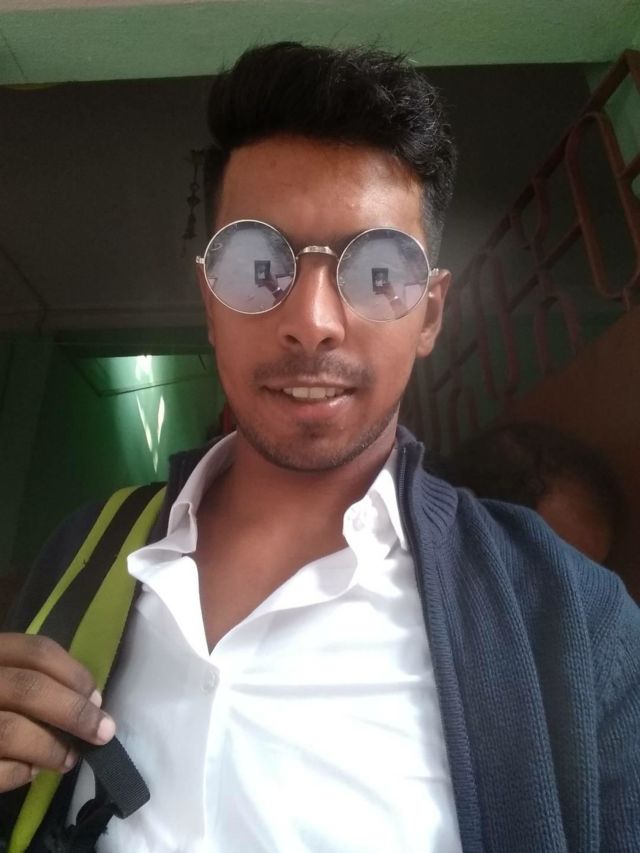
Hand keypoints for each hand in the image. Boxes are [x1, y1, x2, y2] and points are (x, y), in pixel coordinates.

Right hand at [0, 633, 115, 792]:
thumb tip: (87, 701)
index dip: (73, 673)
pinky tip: (30, 773)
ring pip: (11, 730)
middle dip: (73, 712)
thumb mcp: (1, 675)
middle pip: (29, 688)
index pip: (36, 650)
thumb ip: (28, 679)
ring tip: (69, 759)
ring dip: (50, 748)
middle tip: (103, 732)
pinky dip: (20, 773)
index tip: (95, 696)